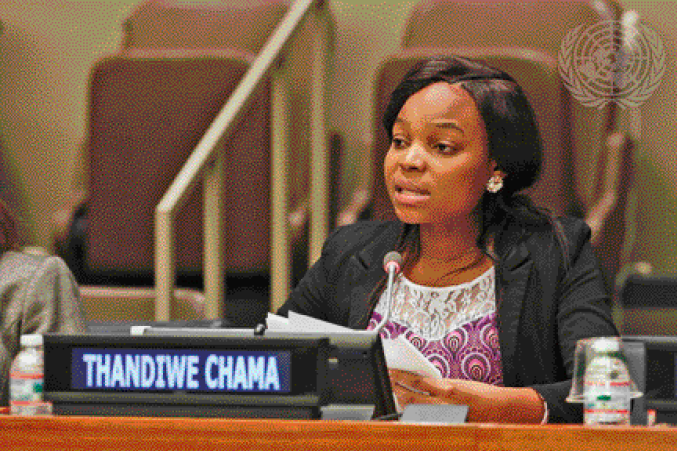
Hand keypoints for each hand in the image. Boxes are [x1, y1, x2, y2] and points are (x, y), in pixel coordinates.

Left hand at [389, 369, 544, 422]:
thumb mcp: (459, 383)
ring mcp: (446, 417)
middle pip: (412, 397)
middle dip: (396, 390)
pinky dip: (417, 415)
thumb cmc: (483, 394)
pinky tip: (409, 412)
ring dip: (404, 403)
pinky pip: (428, 420)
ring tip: (393, 395)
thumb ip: (439, 385)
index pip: (416, 380)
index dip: (400, 377)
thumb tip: (420, 383)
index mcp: (447, 387)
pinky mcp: (450, 425)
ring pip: (417, 411)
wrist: (504, 409)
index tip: (389, 371)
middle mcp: (445, 403)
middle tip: (386, 382)